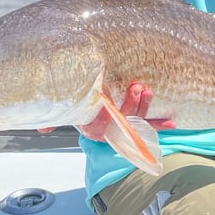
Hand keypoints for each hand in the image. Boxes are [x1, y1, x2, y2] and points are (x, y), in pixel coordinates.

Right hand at [37, 82, 176, 134]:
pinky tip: (173, 122)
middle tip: (137, 86)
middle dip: (130, 107)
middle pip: (120, 123)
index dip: (106, 116)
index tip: (110, 101)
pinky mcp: (135, 121)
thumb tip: (42, 128)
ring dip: (145, 110)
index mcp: (89, 123)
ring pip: (135, 123)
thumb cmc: (78, 94)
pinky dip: (160, 123)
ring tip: (149, 91)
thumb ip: (56, 115)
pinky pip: (148, 125)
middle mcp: (106, 128)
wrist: (89, 93)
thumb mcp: (66, 102)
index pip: (97, 125)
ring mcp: (122, 125)